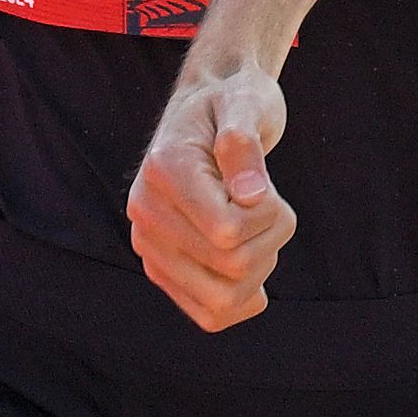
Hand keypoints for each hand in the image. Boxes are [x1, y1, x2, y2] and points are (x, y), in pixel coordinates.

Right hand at [129, 65, 297, 328]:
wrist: (210, 107)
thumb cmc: (234, 101)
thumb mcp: (246, 103)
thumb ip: (244, 142)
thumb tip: (250, 195)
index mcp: (165, 171)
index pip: (228, 231)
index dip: (269, 214)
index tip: (266, 186)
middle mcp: (146, 214)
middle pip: (232, 267)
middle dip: (271, 238)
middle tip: (270, 204)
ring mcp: (151, 245)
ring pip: (221, 301)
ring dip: (261, 269)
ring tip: (257, 227)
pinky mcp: (163, 267)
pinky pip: (209, 314)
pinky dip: (244, 298)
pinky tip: (253, 259)